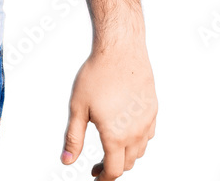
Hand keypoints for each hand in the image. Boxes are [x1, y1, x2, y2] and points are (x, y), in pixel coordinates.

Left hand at [60, 41, 156, 178]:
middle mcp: (135, 133)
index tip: (95, 176)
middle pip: (127, 163)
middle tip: (98, 165)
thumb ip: (73, 137)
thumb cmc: (97, 75)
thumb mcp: (78, 107)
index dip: (103, 178)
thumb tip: (67, 160)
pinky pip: (148, 135)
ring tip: (111, 148)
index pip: (113, 170)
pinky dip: (137, 141)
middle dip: (113, 167)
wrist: (120, 51)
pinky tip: (126, 131)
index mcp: (115, 136)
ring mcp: (147, 122)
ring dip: (126, 155)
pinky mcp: (153, 110)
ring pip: (139, 151)